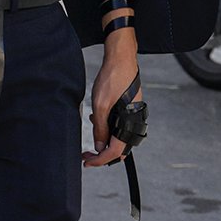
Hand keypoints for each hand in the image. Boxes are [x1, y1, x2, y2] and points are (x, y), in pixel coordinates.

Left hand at [84, 35, 140, 167]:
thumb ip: (100, 128)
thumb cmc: (112, 78)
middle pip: (118, 149)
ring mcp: (133, 116)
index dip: (99, 160)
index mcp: (128, 124)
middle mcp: (134, 123)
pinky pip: (119, 126)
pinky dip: (108, 128)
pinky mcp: (130, 110)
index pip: (114, 152)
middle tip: (86, 154)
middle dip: (102, 153)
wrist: (121, 59)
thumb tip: (99, 147)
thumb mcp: (100, 105)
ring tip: (90, 131)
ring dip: (104, 140)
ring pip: (118, 138)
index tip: (86, 161)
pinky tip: (97, 118)